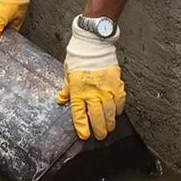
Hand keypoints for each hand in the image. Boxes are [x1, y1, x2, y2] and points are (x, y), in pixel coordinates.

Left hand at [57, 21, 124, 139]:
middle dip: (99, 129)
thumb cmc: (80, 57)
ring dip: (110, 122)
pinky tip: (117, 112)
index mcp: (78, 91)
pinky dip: (118, 109)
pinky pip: (120, 101)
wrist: (94, 44)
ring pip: (110, 112)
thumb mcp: (68, 73)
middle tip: (100, 135)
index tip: (84, 135)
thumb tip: (61, 99)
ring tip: (110, 127)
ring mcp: (106, 90)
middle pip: (97, 117)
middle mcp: (92, 93)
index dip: (82, 127)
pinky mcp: (117, 84)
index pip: (79, 115)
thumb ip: (66, 89)